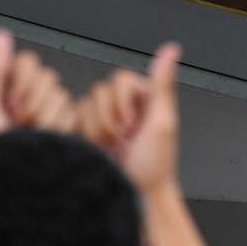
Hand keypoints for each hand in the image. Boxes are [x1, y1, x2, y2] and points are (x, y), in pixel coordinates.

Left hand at [0, 28, 76, 140]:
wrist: (14, 185)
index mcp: (7, 89)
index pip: (27, 62)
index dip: (19, 83)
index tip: (8, 104)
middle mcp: (30, 98)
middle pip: (46, 76)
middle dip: (31, 103)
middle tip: (18, 124)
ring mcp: (50, 112)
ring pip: (61, 95)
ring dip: (45, 119)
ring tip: (30, 136)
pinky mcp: (69, 126)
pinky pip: (73, 112)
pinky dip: (59, 129)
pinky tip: (46, 140)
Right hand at [77, 44, 181, 199]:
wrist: (136, 195)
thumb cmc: (154, 165)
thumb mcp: (162, 123)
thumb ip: (162, 85)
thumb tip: (172, 50)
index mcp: (144, 95)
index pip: (119, 79)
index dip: (122, 104)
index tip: (134, 126)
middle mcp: (123, 103)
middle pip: (98, 92)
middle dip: (110, 121)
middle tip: (125, 141)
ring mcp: (104, 116)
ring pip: (84, 106)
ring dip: (98, 132)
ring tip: (115, 148)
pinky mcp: (87, 129)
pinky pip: (74, 120)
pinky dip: (86, 138)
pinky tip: (100, 150)